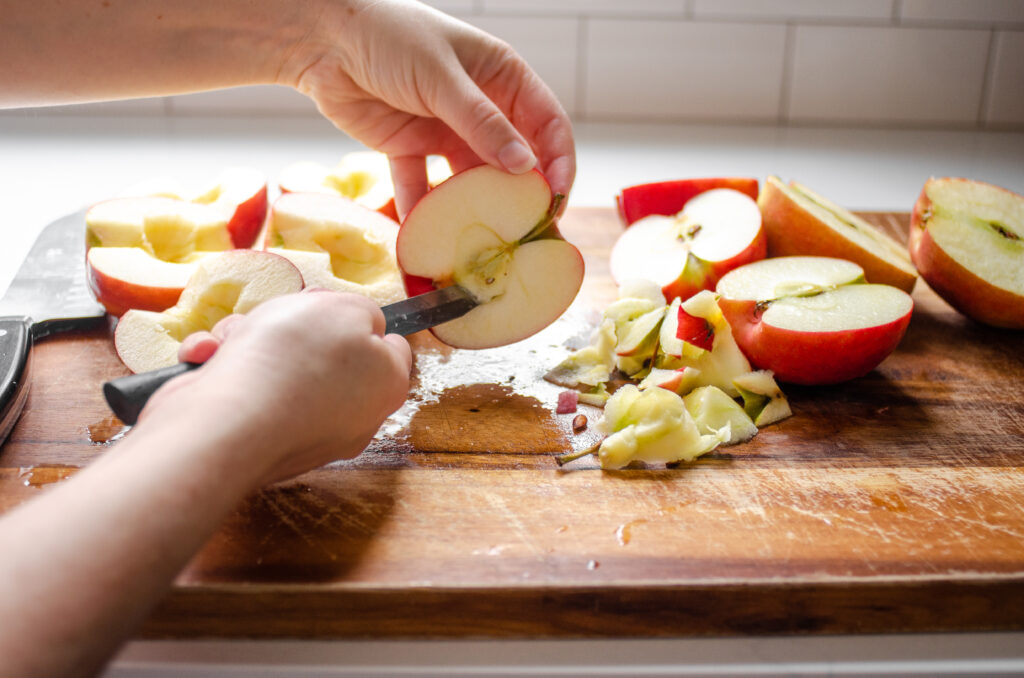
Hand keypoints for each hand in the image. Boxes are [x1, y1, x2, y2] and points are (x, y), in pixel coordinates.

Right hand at [147, 290, 411, 483]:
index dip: (363, 320)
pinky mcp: (253, 436)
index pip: (391, 348)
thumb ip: (364, 312)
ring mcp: (301, 432)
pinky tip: (208, 360)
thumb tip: (361, 326)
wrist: (226, 423)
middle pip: (327, 352)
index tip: (334, 310)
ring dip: (247, 340)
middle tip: (279, 319)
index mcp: (386, 387)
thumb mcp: (348, 309)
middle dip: (293, 326)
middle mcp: (351, 417)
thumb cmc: (295, 360)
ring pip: (277, 364)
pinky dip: (221, 365)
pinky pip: (242, 387)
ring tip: (234, 341)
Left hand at [278, 0, 575, 217]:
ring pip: (470, 179)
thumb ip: (481, 123)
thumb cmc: (389, 36)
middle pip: (514, 159)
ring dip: (474, 209)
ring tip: (479, 244)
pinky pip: (423, 188)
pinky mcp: (410, 148)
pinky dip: (422, 212)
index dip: (559, 162)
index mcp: (502, 77)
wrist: (320, 37)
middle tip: (525, 234)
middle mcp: (480, 106)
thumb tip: (525, 167)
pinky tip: (425, 239)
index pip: (547, 124)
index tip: (556, 199)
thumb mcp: (441, 77)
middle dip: (521, 197)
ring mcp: (446, 129)